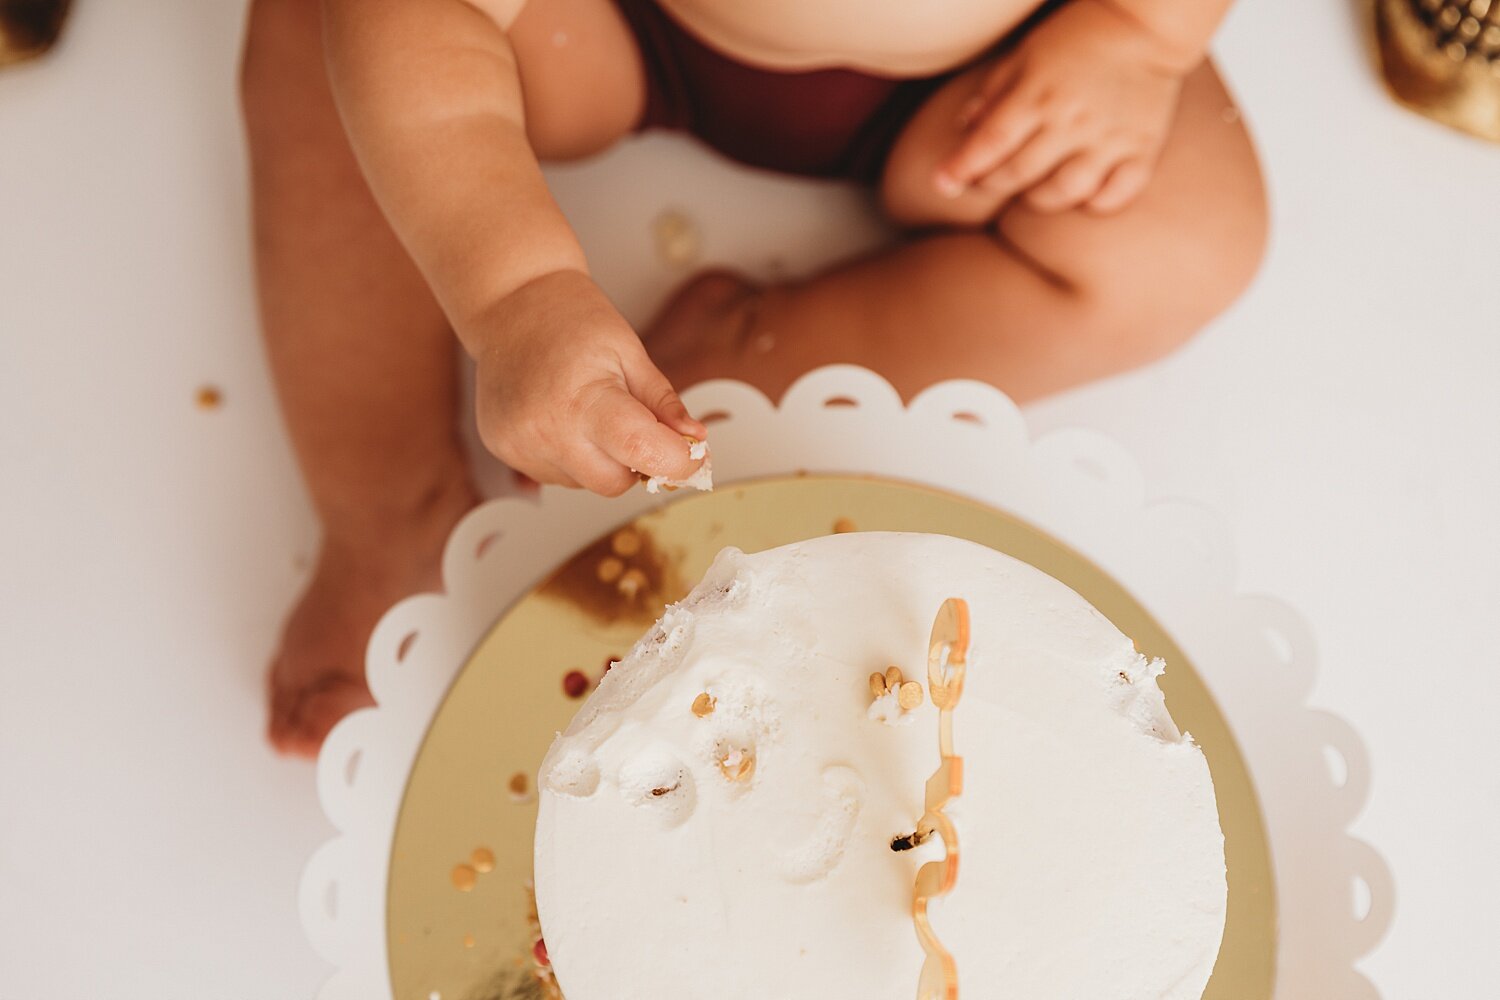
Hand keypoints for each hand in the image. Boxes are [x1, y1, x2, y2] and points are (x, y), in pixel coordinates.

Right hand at [470, 269, 706, 495]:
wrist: (510, 305)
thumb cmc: (571, 319)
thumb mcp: (629, 351)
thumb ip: (663, 403)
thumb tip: (695, 440)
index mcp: (582, 398)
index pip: (642, 452)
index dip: (677, 462)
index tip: (694, 458)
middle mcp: (545, 429)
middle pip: (614, 483)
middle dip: (636, 462)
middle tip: (633, 422)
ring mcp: (519, 443)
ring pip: (585, 483)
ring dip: (600, 460)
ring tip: (587, 410)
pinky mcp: (504, 450)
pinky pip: (556, 474)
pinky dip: (571, 456)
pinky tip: (561, 418)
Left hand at [934, 0, 1193, 213]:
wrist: (1146, 26)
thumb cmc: (1077, 39)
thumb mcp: (1026, 55)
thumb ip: (993, 93)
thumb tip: (964, 129)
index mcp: (1038, 95)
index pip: (990, 143)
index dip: (961, 168)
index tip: (942, 183)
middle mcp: (1072, 121)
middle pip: (1019, 174)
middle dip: (992, 183)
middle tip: (986, 179)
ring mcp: (1109, 138)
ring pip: (1064, 192)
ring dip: (1039, 199)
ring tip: (1033, 187)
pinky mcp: (1141, 148)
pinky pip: (1116, 194)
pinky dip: (1096, 202)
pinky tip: (1084, 193)